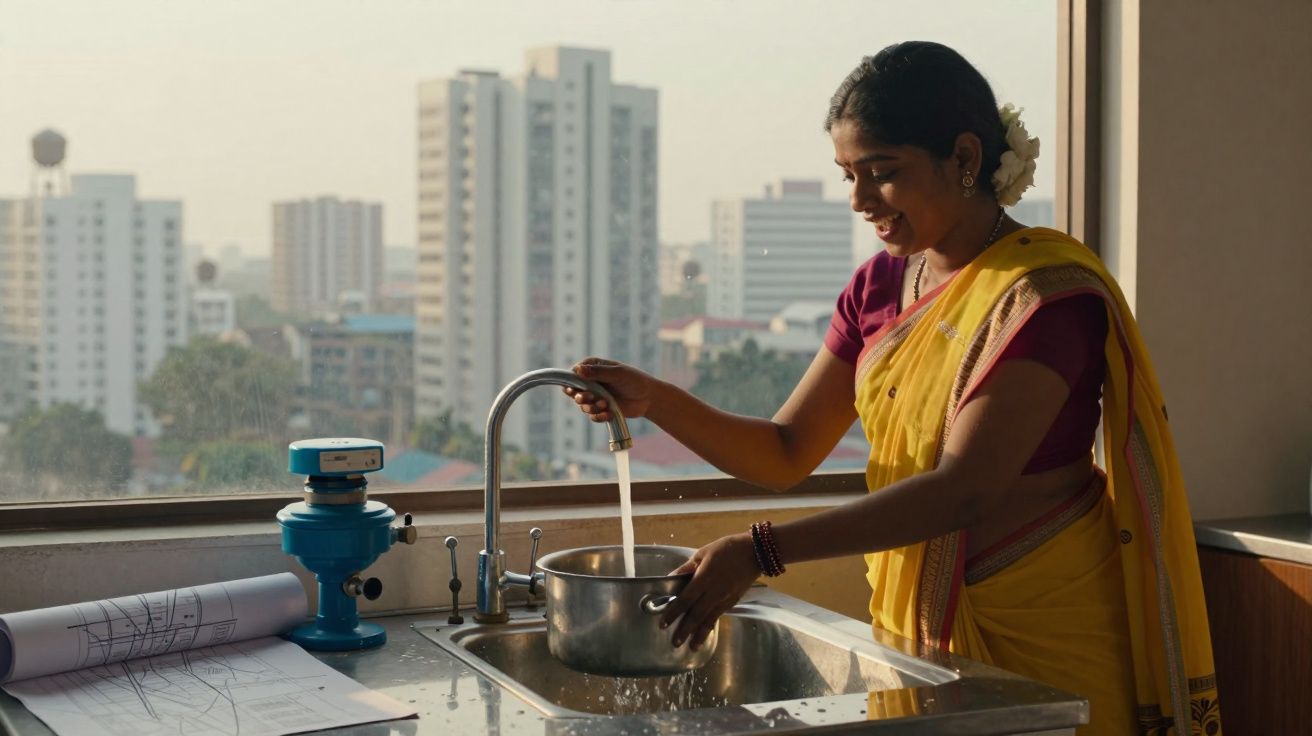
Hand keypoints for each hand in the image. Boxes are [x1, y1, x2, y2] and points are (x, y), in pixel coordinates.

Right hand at [564, 357, 655, 421]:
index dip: (571, 382)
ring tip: (605, 405)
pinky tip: (609, 414)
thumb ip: (598, 372)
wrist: (649, 398)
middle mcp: (591, 382)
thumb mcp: (617, 373)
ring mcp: (595, 396)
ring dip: (591, 407)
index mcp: (593, 368)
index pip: (573, 373)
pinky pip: (592, 416)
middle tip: (590, 397)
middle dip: (580, 397)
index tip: (575, 389)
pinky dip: (598, 416)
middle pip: (573, 391)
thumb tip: (578, 370)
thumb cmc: (635, 380)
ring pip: (582, 405)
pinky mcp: (601, 409)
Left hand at [660, 533, 760, 650]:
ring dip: (699, 635)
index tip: (663, 624)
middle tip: (675, 643)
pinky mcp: (733, 601)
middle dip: (684, 630)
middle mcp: (714, 592)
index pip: (685, 599)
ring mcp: (725, 599)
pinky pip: (718, 616)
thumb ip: (687, 568)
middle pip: (696, 614)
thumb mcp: (703, 553)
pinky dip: (710, 627)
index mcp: (704, 578)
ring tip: (692, 647)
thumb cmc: (727, 548)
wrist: (756, 552)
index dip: (673, 613)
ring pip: (709, 620)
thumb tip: (671, 578)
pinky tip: (705, 634)